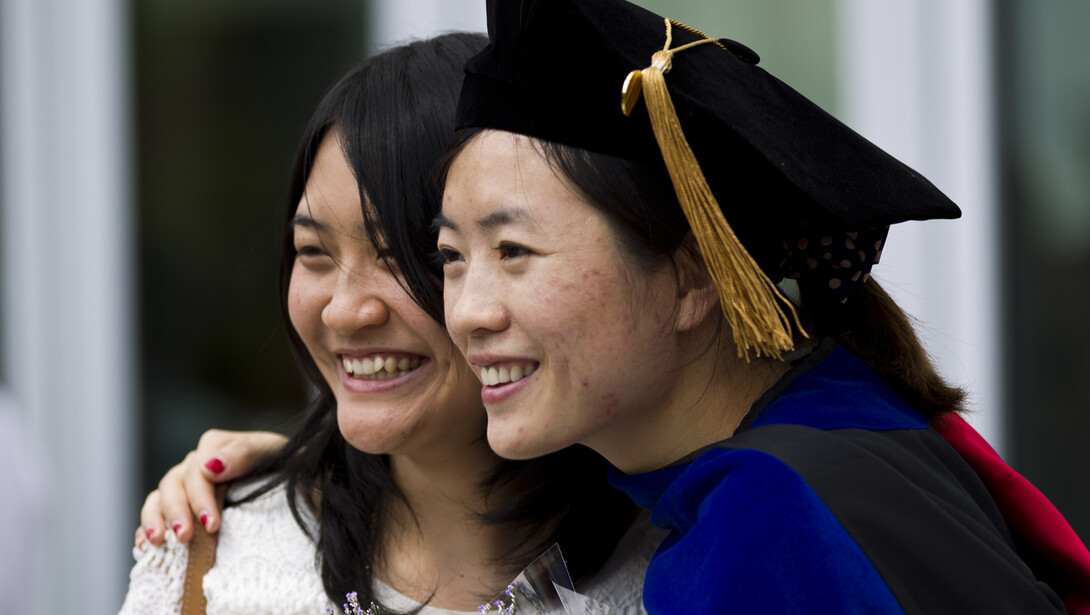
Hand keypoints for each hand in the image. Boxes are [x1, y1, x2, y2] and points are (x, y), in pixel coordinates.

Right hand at [136, 429, 286, 545]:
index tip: (211, 524)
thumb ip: (249, 453)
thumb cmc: (296, 473)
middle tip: (184, 538)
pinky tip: (146, 545)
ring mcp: (189, 485)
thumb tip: (211, 466)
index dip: (201, 496)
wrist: (304, 493)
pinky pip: (156, 513)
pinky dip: (147, 526)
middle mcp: (200, 463)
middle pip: (176, 481)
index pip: (200, 465)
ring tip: (158, 542)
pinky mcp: (184, 507)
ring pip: (161, 495)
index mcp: (222, 446)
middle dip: (177, 510)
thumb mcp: (282, 456)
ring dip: (155, 517)